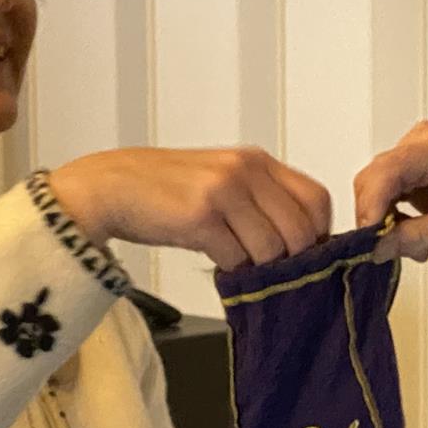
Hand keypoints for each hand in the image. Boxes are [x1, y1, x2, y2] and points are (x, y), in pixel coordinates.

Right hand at [48, 147, 330, 271]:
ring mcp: (223, 191)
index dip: (317, 233)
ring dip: (255, 265)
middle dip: (289, 258)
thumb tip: (303, 242)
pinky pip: (235, 257)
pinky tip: (212, 257)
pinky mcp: (200, 216)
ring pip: (271, 249)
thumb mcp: (222, 181)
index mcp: (256, 160)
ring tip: (233, 258)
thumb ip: (261, 200)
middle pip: (300, 230)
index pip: (317, 199)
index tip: (304, 253)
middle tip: (268, 267)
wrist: (110, 187)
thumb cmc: (166, 191)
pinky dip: (228, 267)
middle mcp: (245, 170)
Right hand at [353, 121, 427, 263]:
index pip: (389, 169)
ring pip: (375, 184)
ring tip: (408, 244)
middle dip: (375, 216)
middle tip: (385, 248)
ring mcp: (415, 150)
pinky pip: (384, 188)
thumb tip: (373, 248)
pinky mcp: (410, 164)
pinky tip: (407, 232)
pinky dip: (389, 214)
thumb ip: (410, 238)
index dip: (371, 203)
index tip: (367, 235)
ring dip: (383, 219)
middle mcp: (424, 141)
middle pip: (376, 176)